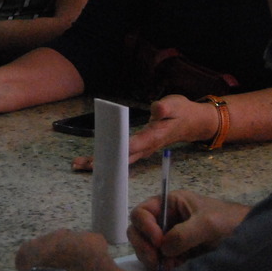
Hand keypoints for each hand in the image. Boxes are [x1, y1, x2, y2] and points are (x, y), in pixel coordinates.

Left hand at [15, 229, 158, 270]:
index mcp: (91, 240)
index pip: (98, 246)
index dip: (99, 263)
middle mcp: (68, 234)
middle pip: (77, 248)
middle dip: (79, 262)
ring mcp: (46, 241)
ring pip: (55, 251)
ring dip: (58, 264)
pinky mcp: (27, 251)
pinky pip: (33, 257)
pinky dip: (37, 268)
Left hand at [71, 94, 217, 170]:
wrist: (192, 123)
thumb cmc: (182, 112)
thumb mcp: (175, 105)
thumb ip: (165, 108)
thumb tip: (157, 108)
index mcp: (154, 137)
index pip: (134, 145)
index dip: (118, 150)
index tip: (104, 155)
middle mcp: (147, 147)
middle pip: (123, 158)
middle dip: (104, 162)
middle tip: (84, 165)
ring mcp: (143, 150)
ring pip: (120, 160)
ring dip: (101, 163)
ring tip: (79, 165)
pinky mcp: (139, 148)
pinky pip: (121, 157)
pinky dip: (107, 159)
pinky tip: (92, 160)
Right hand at [126, 189, 248, 270]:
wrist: (251, 239)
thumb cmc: (230, 222)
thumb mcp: (208, 223)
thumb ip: (184, 233)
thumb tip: (163, 249)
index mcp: (170, 204)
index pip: (142, 212)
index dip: (145, 227)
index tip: (158, 242)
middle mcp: (166, 220)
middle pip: (138, 232)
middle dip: (144, 247)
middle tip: (157, 261)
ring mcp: (170, 239)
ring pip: (147, 250)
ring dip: (154, 260)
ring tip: (171, 267)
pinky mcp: (176, 255)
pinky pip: (160, 262)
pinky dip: (164, 268)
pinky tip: (176, 270)